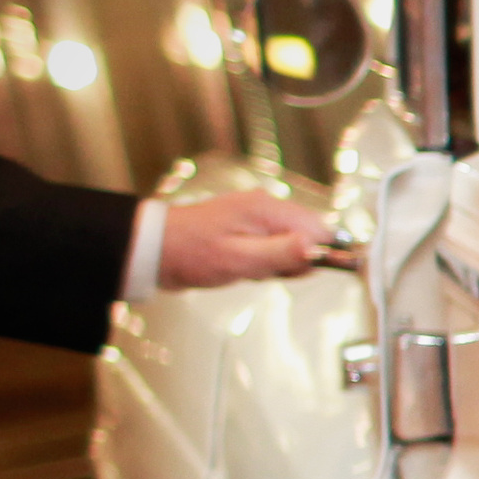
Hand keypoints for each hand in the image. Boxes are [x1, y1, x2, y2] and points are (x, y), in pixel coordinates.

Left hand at [161, 188, 352, 286]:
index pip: (320, 228)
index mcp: (268, 210)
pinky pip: (275, 245)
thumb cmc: (191, 253)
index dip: (324, 253)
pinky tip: (248, 266)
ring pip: (293, 242)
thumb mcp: (240, 259)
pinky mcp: (249, 226)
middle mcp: (266, 206)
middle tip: (270, 272)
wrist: (154, 249)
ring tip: (253, 269)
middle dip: (298, 260)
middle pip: (309, 234)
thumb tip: (317, 248)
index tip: (312, 272)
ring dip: (281, 263)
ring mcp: (258, 215)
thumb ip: (282, 253)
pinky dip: (268, 261)